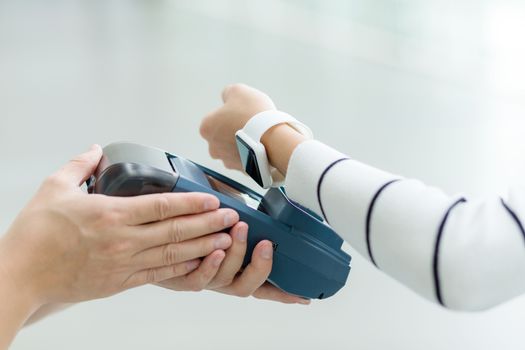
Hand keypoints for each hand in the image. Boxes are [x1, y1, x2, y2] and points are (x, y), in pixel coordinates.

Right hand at [0, 145, 238, 306]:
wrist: (20, 274)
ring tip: (226, 239)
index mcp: (111, 214)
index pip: (162, 205)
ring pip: (173, 254)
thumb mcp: (55, 188)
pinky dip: (182, 268)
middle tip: (231, 217)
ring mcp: (124, 263)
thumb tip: (96, 150)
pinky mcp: (121, 282)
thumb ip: (80, 166)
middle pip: (176, 230)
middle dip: (208, 223)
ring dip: (203, 246)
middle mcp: (124, 240)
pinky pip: (159, 274)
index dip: (192, 202)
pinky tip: (199, 262)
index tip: (213, 198)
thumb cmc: (36, 233)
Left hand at [157, 222, 309, 304]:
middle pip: (249, 286)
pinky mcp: (182, 279)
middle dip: (261, 266)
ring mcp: (204, 279)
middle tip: (265, 244)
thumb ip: (236, 213)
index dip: (282, 292)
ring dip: (237, 254)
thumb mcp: (217, 217)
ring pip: (227, 279)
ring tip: (238, 230)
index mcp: (234, 268)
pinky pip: (200, 279)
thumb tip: (251, 200)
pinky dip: (210, 264)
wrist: (150, 235)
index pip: (262, 283)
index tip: (303, 296)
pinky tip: (214, 249)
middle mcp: (222, 277)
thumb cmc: (187, 227)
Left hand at [200, 84, 275, 170]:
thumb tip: (227, 98)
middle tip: (251, 123)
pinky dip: (252, 154)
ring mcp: (227, 161)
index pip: (215, 117)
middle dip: (234, 130)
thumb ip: (228, 93)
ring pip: (234, 149)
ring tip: (259, 135)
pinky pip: (246, 160)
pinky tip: (263, 146)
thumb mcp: (238, 91)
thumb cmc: (254, 115)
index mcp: (206, 128)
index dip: (230, 113)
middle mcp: (213, 148)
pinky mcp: (242, 170)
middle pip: (223, 135)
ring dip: (243, 143)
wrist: (274, 139)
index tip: (242, 112)